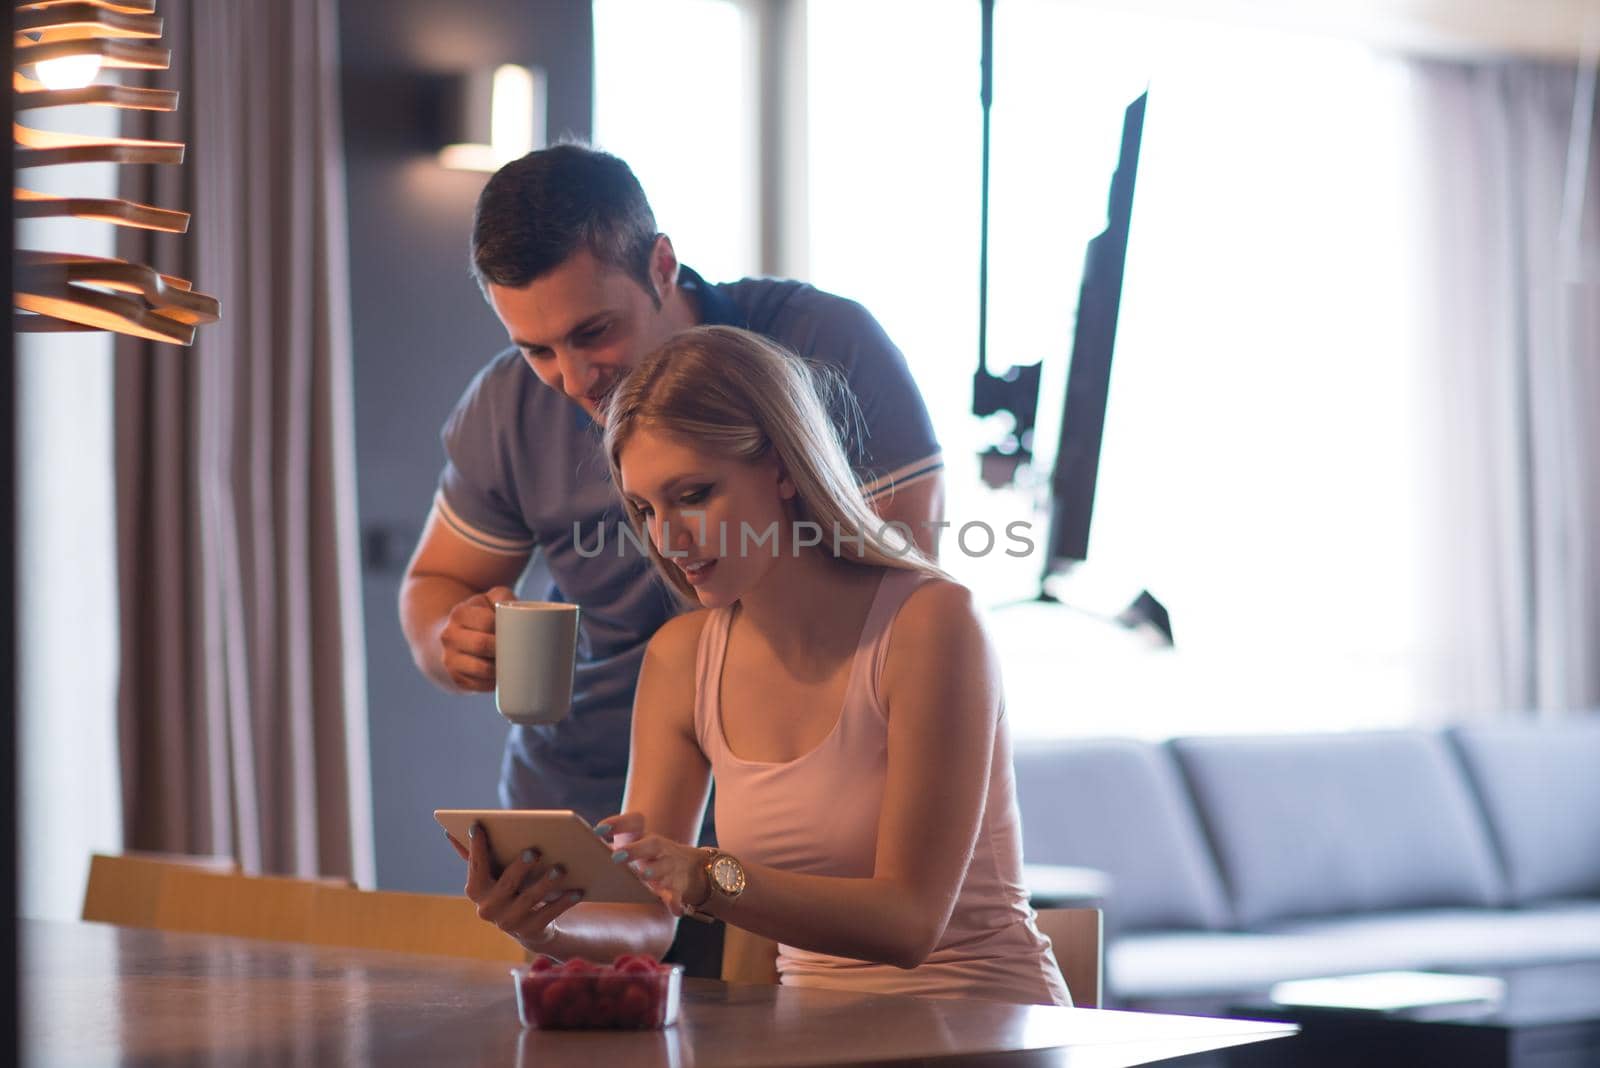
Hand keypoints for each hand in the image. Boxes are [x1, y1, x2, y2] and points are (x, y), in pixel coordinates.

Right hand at [438, 585, 515, 691]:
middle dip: (503, 648)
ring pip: (481, 669)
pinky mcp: (456, 679)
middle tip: (519, 648)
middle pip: (481, 644)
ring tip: (512, 663)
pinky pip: (479, 685)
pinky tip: (502, 676)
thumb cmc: (482, 617)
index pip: (486, 621)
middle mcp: (449, 636)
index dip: (504, 628)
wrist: (455, 638)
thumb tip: (522, 611)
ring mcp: (449, 659)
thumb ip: (504, 597)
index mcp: (459, 613)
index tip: (516, 631)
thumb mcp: (490, 600)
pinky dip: (494, 683)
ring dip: (500, 668)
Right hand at [447, 821, 582, 950]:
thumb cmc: (509, 887)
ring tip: (562, 867)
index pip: (475, 865)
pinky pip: (549, 915)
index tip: (478, 825)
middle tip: (535, 850)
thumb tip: (449, 833)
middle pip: (506, 884)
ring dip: (546, 883)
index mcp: (476, 890)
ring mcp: (508, 923)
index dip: (476, 846)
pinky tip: (578, 889)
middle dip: (520, 867)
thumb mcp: (493, 873)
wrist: (530, 925)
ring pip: (530, 899)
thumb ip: (475, 855)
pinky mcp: (530, 932)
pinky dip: (564, 901)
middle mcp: (488, 909)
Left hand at [596, 812, 709, 916]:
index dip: (617, 823)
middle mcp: (658, 848)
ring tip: (644, 874)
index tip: (598, 830)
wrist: (687, 865)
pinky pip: (677, 894)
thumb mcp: (630, 846)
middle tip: (616, 857)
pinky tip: (674, 909)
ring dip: (655, 870)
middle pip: (651, 844)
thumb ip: (606, 849)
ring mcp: (669, 866)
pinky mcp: (677, 886)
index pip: (634, 822)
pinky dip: (675, 901)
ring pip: (665, 867)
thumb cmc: (643, 856)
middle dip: (634, 849)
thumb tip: (572, 859)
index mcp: (642, 836)